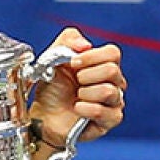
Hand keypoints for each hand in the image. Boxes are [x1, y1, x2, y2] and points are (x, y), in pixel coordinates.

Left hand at [29, 27, 126, 148]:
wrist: (44, 115)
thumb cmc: (53, 88)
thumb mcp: (54, 57)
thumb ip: (68, 40)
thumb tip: (85, 44)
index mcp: (103, 64)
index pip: (112, 53)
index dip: (91, 56)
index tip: (73, 63)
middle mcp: (113, 82)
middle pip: (112, 70)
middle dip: (86, 75)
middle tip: (76, 82)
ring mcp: (114, 101)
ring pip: (108, 91)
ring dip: (84, 93)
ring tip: (76, 97)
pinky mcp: (110, 120)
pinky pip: (102, 111)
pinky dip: (84, 109)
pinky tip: (77, 109)